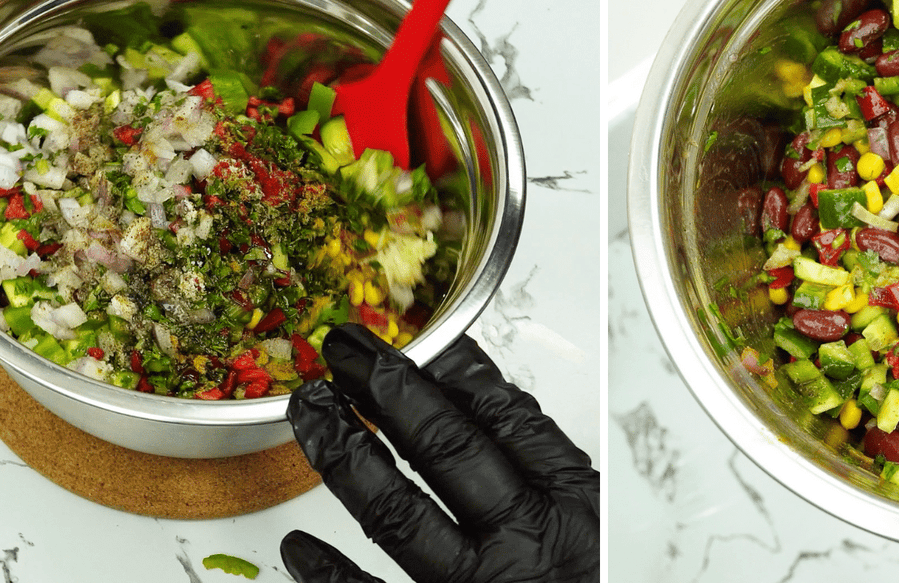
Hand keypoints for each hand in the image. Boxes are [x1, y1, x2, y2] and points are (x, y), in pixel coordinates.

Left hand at [282, 323, 599, 581]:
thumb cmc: (591, 582)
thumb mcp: (603, 526)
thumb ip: (546, 466)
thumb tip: (478, 390)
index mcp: (574, 512)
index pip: (508, 419)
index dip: (456, 370)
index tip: (420, 339)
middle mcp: (526, 550)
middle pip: (445, 450)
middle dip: (388, 388)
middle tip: (345, 349)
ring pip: (395, 514)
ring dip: (344, 455)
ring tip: (309, 414)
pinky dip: (325, 576)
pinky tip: (296, 547)